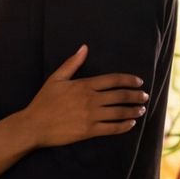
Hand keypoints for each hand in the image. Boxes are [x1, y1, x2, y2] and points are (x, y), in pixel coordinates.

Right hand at [20, 43, 146, 147]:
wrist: (34, 125)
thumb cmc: (44, 101)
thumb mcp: (56, 78)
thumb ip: (72, 63)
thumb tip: (84, 47)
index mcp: (84, 85)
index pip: (113, 80)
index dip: (129, 80)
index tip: (139, 81)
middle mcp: (90, 100)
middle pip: (120, 96)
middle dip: (136, 95)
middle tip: (145, 96)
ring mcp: (90, 116)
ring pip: (119, 112)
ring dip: (133, 111)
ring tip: (141, 109)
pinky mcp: (88, 131)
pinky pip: (111, 128)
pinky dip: (124, 126)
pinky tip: (131, 124)